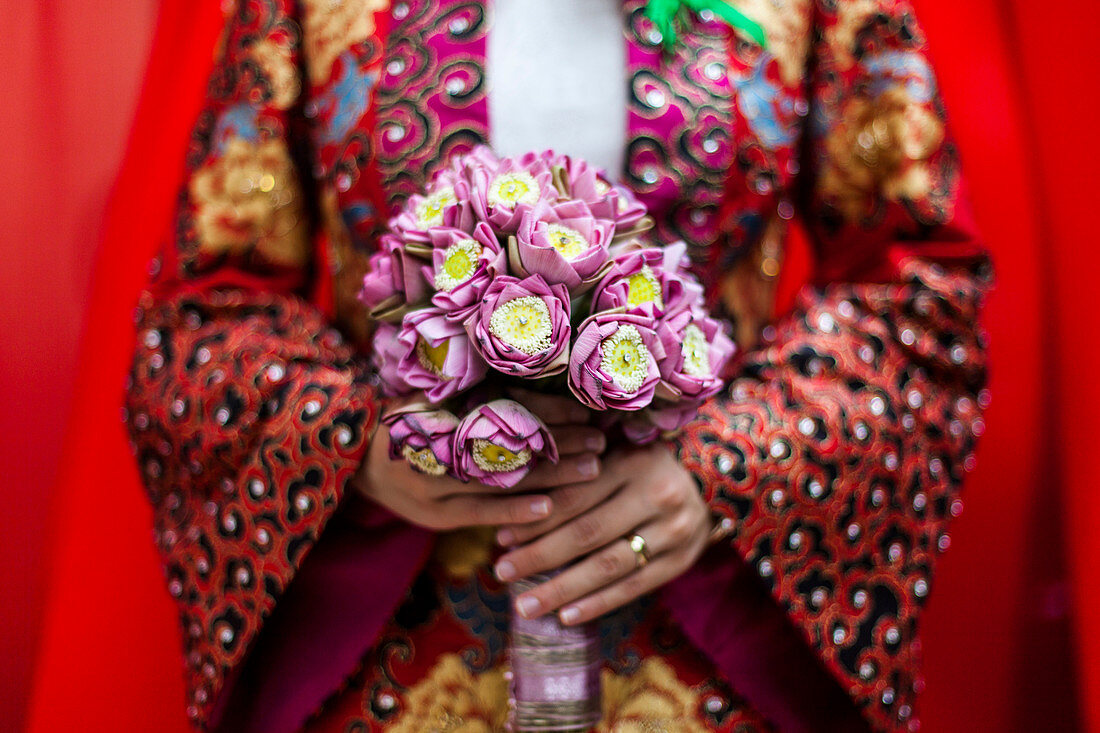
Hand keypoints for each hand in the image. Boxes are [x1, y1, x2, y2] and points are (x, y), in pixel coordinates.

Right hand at [353, 392, 605, 531]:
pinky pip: (481, 512)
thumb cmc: (405, 422)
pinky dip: (515, 511)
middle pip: (510, 444)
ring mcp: (435, 484)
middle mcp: (438, 444)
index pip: (506, 409)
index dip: (548, 411)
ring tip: (591, 472)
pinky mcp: (436, 515)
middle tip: (601, 442)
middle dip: (559, 445)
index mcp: (443, 408)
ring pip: (501, 480)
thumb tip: (536, 380)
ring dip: (549, 478)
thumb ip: (474, 390)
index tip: (586, 411)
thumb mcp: (432, 396)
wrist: (354, 462)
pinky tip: (548, 511)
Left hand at [492, 444, 709, 624]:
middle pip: (588, 533)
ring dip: (563, 589)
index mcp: (633, 462)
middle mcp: (656, 495)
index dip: (536, 519)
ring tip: (527, 606)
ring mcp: (672, 531)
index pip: (576, 495)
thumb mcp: (614, 457)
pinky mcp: (680, 561)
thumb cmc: (642, 468)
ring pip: (609, 566)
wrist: (706, 487)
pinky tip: (566, 616)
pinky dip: (597, 604)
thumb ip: (576, 474)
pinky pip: (633, 588)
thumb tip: (515, 506)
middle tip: (502, 571)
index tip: (501, 536)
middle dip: (540, 556)